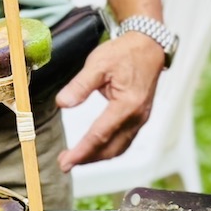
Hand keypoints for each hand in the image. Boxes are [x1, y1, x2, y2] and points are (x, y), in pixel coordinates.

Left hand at [58, 31, 164, 168]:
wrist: (148, 46)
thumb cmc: (124, 53)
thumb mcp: (98, 63)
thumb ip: (80, 85)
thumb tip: (63, 103)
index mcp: (128, 104)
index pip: (100, 134)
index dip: (81, 151)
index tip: (65, 161)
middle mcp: (137, 116)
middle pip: (110, 148)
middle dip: (87, 159)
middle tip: (65, 163)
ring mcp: (141, 119)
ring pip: (118, 148)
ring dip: (97, 157)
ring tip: (76, 159)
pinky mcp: (140, 118)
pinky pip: (124, 141)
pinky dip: (108, 150)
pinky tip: (95, 149)